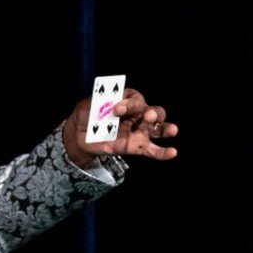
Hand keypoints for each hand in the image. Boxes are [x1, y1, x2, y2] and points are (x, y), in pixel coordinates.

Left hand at [61, 88, 177, 166]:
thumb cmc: (87, 115)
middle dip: (153, 113)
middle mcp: (137, 114)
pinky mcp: (136, 146)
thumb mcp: (88, 106)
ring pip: (158, 128)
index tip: (117, 110)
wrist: (80, 136)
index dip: (128, 104)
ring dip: (165, 128)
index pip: (134, 100)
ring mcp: (139, 131)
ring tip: (172, 130)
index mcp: (127, 99)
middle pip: (153, 111)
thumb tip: (110, 107)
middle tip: (148, 116)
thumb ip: (98, 105)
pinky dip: (163, 152)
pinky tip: (172, 152)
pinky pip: (153, 150)